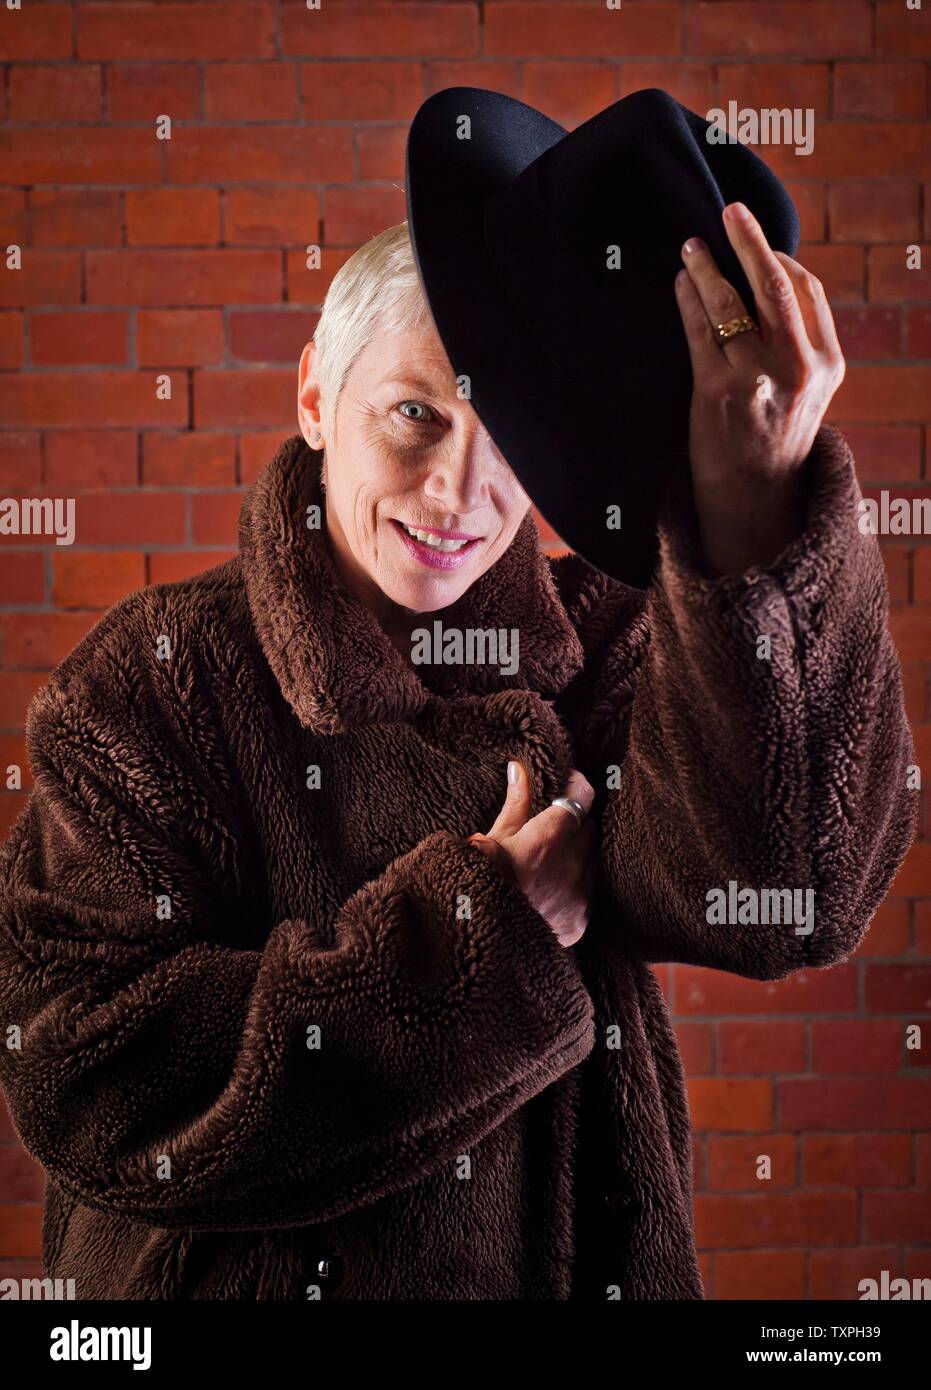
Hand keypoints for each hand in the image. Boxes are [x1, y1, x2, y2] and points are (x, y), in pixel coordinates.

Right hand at [467, 762, 596, 947]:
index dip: (577, 787)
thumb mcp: (495, 838)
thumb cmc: (481, 882)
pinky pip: (591, 893)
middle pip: (590, 829)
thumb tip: (520, 768)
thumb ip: (516, 803)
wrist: (480, 936)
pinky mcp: (581, 920)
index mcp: (548, 839)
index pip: (581, 797)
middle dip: (576, 824)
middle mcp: (570, 865)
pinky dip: (579, 885)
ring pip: (594, 861)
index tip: (570, 784)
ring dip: (581, 855)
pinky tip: (557, 886)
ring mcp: (579, 896)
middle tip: (556, 827)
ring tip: (554, 860)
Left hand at [674, 200, 845, 573]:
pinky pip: (699, 331)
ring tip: (690, 248)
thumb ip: (798, 343)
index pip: (806, 291)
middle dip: (749, 241)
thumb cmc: (774, 438)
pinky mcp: (717, 392)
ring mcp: (756, 379)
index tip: (756, 239)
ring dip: (707, 268)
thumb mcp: (806, 391)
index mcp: (827, 364)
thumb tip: (767, 280)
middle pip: (774, 285)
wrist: (754, 501)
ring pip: (730, 304)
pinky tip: (680, 285)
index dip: (779, 259)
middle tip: (729, 211)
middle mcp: (797, 368)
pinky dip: (688, 300)